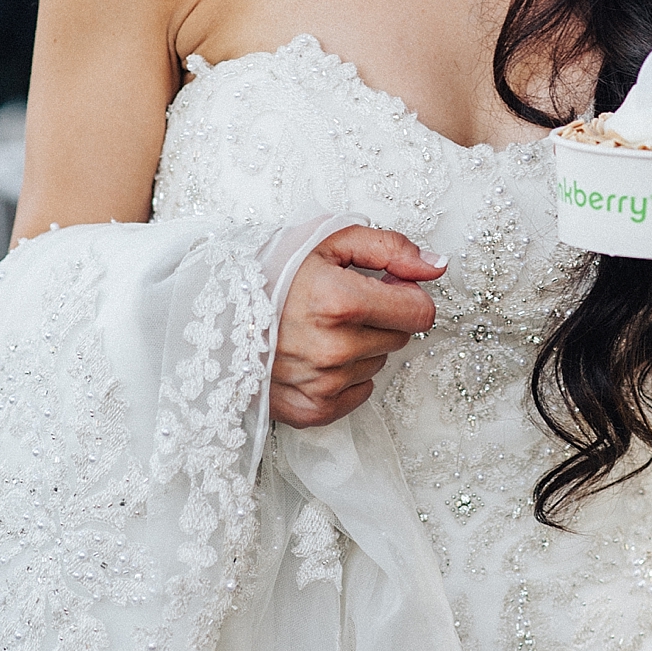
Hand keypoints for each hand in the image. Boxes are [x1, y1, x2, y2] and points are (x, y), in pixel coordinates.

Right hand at [271, 225, 446, 428]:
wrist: (214, 308)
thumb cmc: (272, 270)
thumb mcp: (330, 239)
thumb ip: (391, 248)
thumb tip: (437, 266)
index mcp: (340, 301)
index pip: (419, 313)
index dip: (406, 295)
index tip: (384, 286)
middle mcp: (333, 349)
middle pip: (399, 338)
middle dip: (381, 317)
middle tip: (340, 303)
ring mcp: (321, 384)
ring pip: (377, 363)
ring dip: (360, 344)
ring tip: (319, 326)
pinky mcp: (310, 410)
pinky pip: (358, 393)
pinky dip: (345, 374)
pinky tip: (315, 353)